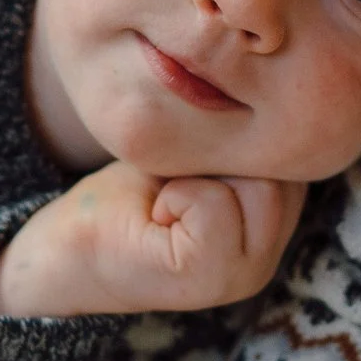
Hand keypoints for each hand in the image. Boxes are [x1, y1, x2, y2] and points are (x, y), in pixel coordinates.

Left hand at [0, 160, 305, 320]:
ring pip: (261, 187)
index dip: (241, 137)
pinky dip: (181, 195)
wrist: (65, 245)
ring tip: (169, 194)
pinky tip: (158, 211)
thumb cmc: (128, 190)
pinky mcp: (208, 280)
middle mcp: (268, 258)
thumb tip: (278, 80)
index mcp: (271, 225)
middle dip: (225, 155)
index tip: (193, 161)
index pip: (295, 153)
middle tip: (175, 179)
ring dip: (202, 175)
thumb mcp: (200, 149)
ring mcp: (244, 276)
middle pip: (284, 170)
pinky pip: (216, 205)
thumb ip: (244, 133)